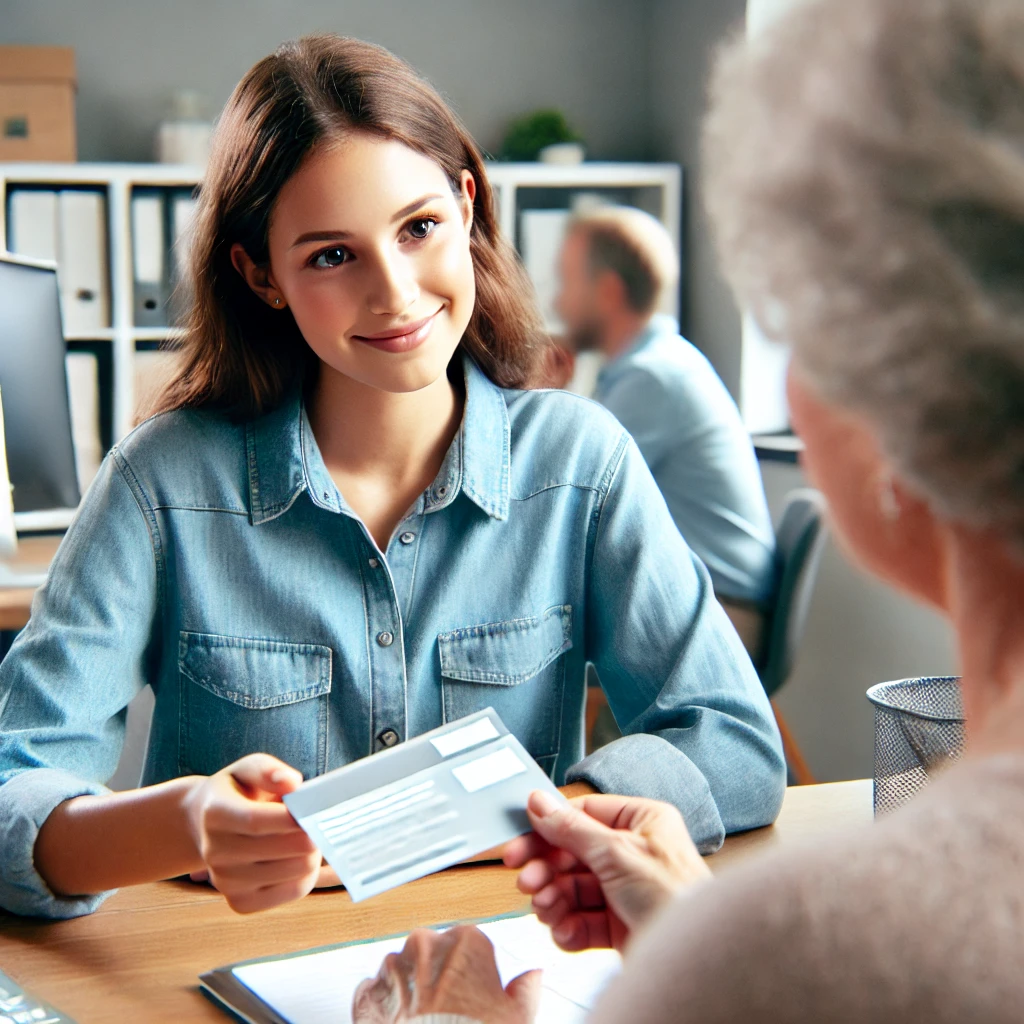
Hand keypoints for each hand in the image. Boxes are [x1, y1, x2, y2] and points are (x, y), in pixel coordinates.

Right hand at [182, 753, 320, 913]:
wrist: (205, 826)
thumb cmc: (238, 792)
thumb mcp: (247, 769)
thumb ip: (268, 771)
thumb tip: (292, 783)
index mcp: (215, 813)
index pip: (256, 821)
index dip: (292, 817)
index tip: (316, 808)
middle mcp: (215, 852)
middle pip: (283, 849)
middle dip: (311, 832)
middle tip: (318, 819)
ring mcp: (226, 881)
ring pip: (296, 871)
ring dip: (314, 852)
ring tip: (308, 836)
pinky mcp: (241, 902)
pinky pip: (293, 891)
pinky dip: (308, 874)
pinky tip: (302, 857)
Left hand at [352, 926, 539, 1022]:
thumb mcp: (518, 1018)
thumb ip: (525, 989)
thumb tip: (532, 976)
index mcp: (465, 941)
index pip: (469, 945)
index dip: (472, 972)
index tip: (473, 994)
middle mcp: (425, 945)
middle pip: (432, 953)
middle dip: (437, 976)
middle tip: (448, 1010)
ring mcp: (393, 969)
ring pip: (402, 969)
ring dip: (409, 989)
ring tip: (422, 1021)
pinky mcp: (368, 995)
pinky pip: (374, 992)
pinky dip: (383, 1006)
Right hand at [503, 791, 710, 952]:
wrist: (694, 960)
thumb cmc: (675, 896)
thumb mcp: (616, 853)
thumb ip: (572, 828)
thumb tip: (541, 803)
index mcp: (642, 822)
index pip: (583, 816)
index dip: (548, 830)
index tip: (520, 843)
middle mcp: (634, 853)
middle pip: (574, 854)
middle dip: (548, 870)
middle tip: (527, 881)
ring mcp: (626, 889)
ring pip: (574, 888)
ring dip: (554, 899)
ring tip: (546, 909)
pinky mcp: (621, 924)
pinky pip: (583, 919)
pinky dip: (569, 926)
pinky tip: (564, 930)